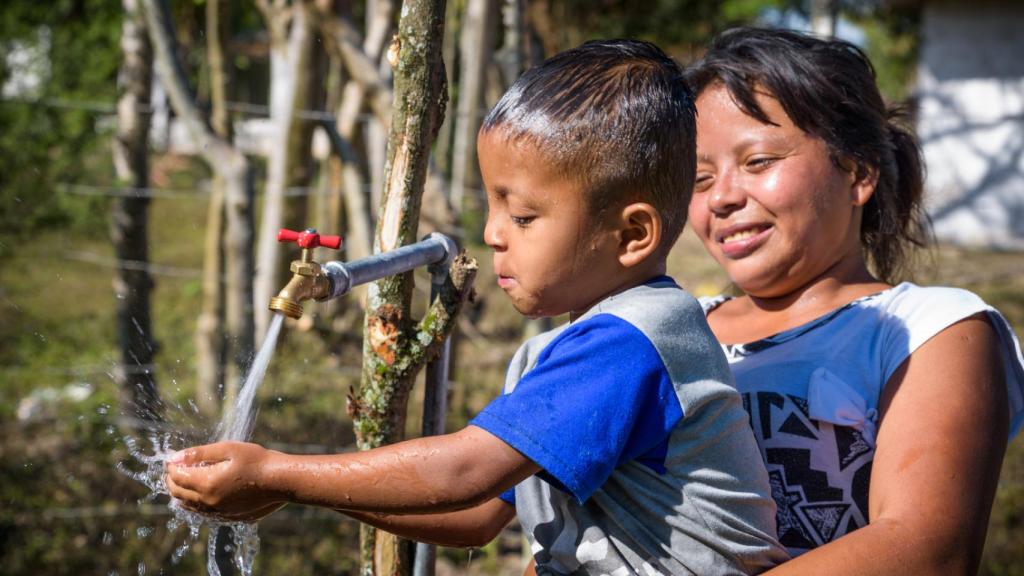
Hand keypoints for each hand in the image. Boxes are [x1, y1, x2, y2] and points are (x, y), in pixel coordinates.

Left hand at [164, 441, 286, 520]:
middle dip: (172, 480)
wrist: (281, 481)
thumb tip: (174, 457)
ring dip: (181, 494)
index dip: (171, 466)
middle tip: (173, 470)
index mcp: (207, 483)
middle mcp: (209, 502)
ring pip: (189, 506)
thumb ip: (199, 453)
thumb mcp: (228, 449)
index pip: (177, 476)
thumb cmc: (257, 460)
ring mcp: (218, 512)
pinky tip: (199, 496)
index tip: (171, 459)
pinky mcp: (228, 517)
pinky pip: (203, 513)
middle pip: (179, 493)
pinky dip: (195, 504)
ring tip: (181, 482)